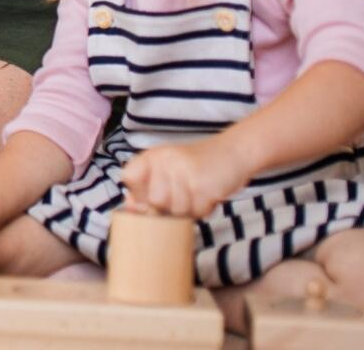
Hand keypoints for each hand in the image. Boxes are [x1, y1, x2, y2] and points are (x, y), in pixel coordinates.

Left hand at [120, 139, 247, 218]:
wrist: (234, 151)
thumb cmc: (198, 167)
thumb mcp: (168, 171)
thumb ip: (146, 188)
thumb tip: (129, 207)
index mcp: (151, 155)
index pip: (128, 178)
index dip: (141, 193)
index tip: (157, 191)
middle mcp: (163, 160)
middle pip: (153, 202)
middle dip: (170, 207)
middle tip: (186, 194)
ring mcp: (182, 171)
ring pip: (175, 211)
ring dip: (190, 210)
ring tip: (198, 192)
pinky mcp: (202, 185)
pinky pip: (196, 213)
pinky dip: (205, 210)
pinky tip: (209, 194)